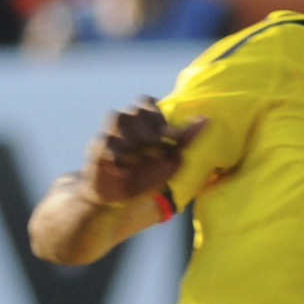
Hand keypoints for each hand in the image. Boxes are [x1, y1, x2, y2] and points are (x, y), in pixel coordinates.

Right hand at [82, 98, 206, 206]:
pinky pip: (108, 141)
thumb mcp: (172, 160)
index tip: (173, 137)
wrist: (118, 200)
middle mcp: (124, 124)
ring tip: (137, 161)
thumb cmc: (146, 176)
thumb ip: (187, 140)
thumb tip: (207, 119)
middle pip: (136, 110)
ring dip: (134, 142)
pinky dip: (119, 157)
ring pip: (120, 118)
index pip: (148, 103)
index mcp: (142, 123)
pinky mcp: (96, 148)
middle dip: (150, 134)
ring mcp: (108, 134)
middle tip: (153, 154)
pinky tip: (124, 170)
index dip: (159, 117)